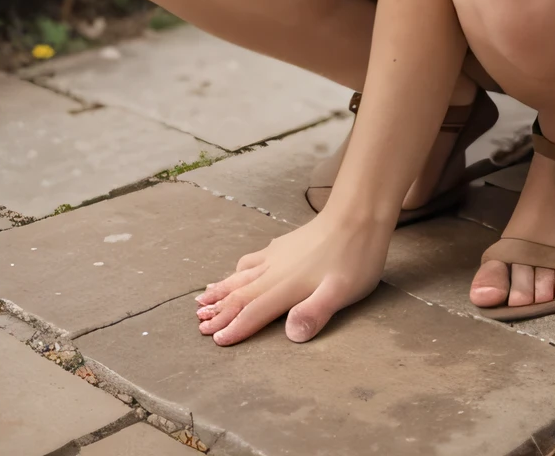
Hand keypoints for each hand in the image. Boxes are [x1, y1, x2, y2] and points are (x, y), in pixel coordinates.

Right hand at [195, 213, 388, 345]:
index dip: (234, 327)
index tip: (214, 340)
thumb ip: (314, 313)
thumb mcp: (341, 291)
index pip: (253, 311)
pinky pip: (253, 258)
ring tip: (203, 297)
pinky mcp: (284, 244)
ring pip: (242, 274)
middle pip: (241, 293)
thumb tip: (291, 336)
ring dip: (222, 289)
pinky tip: (239, 268)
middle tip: (197, 323)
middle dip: (218, 310)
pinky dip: (239, 268)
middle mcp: (275, 271)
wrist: (357, 213)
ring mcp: (278, 255)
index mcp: (286, 286)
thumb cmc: (354, 256)